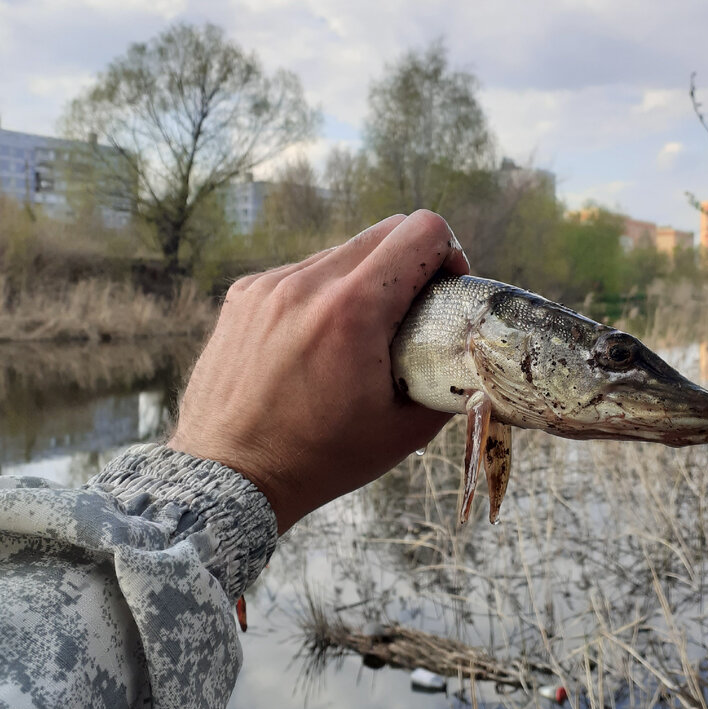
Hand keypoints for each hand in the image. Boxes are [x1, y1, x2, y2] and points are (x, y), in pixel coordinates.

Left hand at [168, 212, 468, 532]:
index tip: (446, 288)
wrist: (231, 477)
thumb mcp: (405, 430)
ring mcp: (269, 285)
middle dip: (411, 262)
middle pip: (384, 231)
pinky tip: (317, 341)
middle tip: (414, 309)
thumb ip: (450, 382)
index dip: (449, 253)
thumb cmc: (321, 459)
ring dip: (365, 278)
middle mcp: (307, 284)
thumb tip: (476, 359)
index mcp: (353, 309)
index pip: (422, 232)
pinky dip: (322, 294)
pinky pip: (300, 274)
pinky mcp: (243, 294)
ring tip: (361, 333)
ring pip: (341, 252)